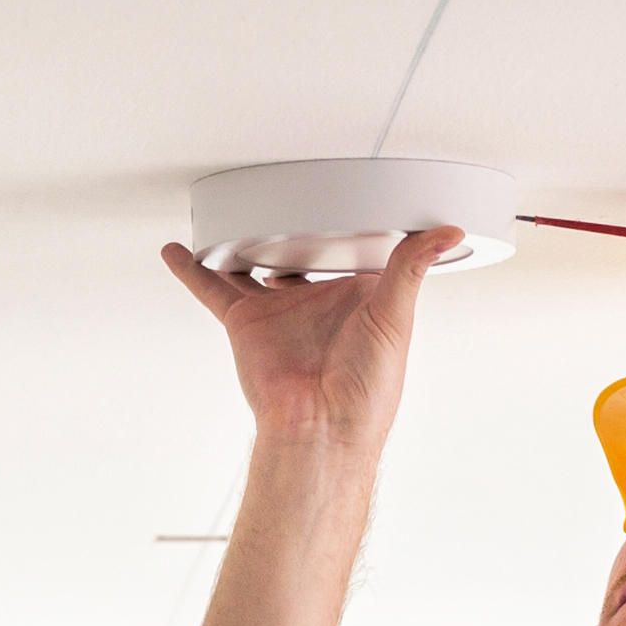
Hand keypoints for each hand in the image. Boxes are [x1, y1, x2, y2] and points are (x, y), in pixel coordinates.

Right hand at [158, 224, 461, 452]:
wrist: (321, 428)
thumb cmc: (365, 391)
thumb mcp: (396, 316)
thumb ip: (412, 267)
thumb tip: (446, 233)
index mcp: (357, 299)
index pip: (355, 251)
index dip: (355, 226)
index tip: (359, 197)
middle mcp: (317, 302)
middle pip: (300, 253)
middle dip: (294, 230)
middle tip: (289, 198)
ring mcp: (280, 309)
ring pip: (253, 264)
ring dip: (241, 242)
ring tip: (230, 215)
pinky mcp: (247, 320)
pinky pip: (213, 287)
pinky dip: (192, 269)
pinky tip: (179, 250)